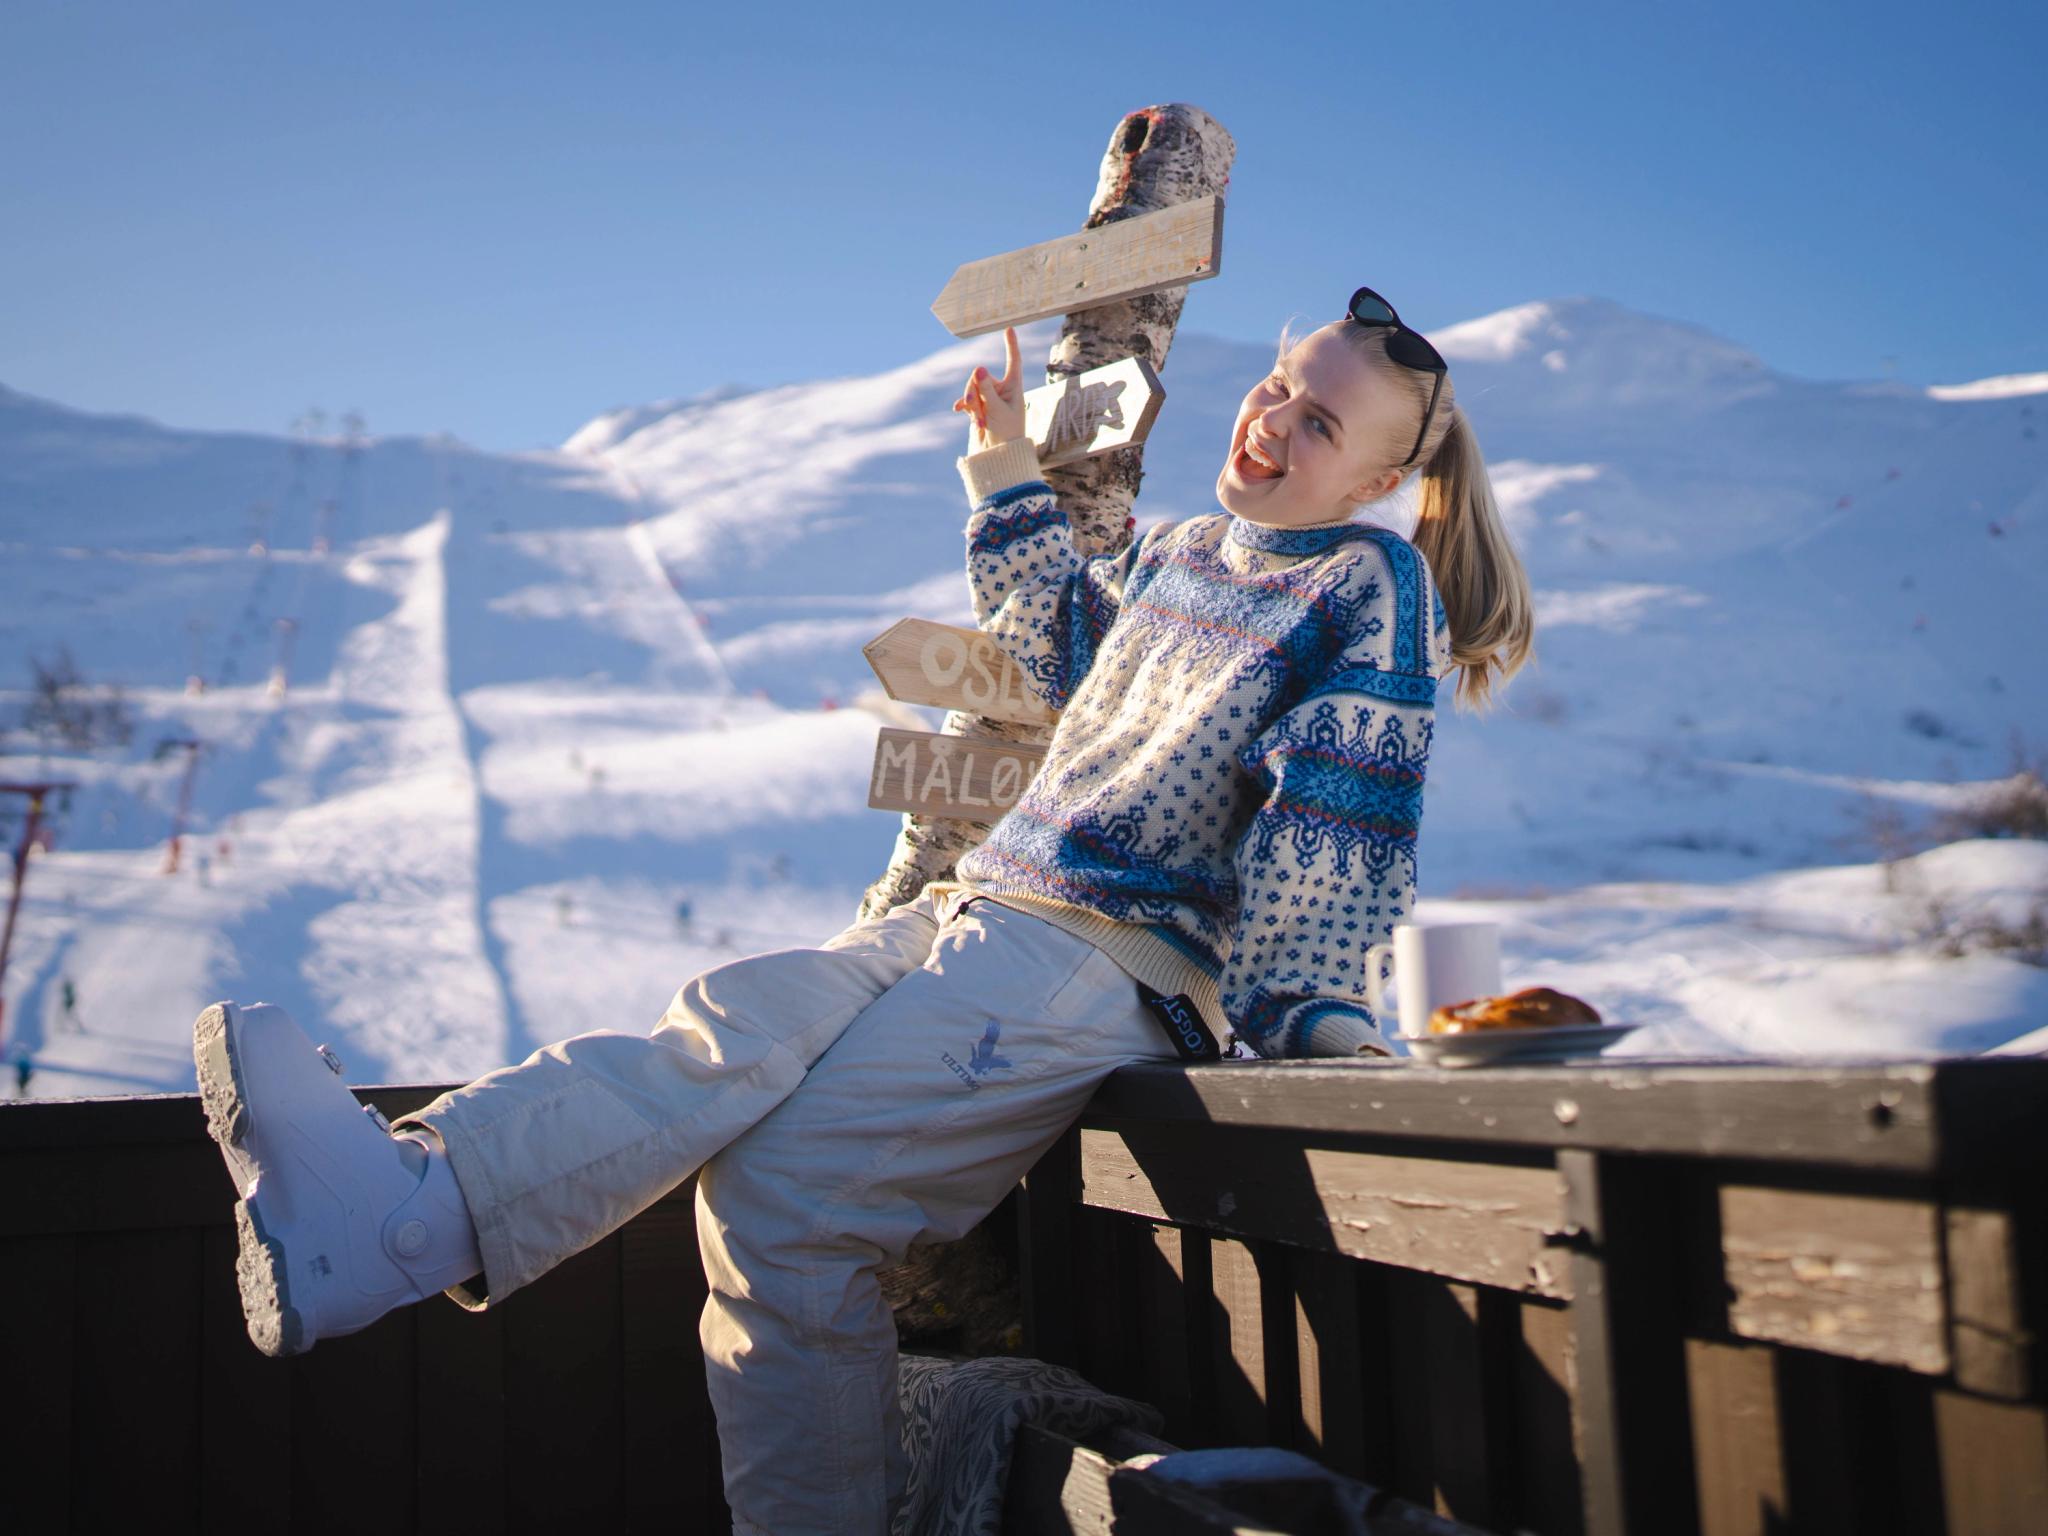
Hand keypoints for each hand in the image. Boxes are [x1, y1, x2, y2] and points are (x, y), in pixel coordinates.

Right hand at [952, 325, 1027, 453]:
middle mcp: (1002, 390)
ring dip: (972, 403)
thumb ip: (986, 390)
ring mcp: (989, 399)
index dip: (1011, 345)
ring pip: (972, 388)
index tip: (1008, 328)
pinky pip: (967, 400)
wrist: (997, 458)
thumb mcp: (996, 411)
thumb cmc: (1006, 435)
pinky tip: (958, 410)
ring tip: (978, 420)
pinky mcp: (978, 409)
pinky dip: (965, 406)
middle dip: (974, 390)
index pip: (1013, 361)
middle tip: (975, 407)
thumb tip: (978, 368)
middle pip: (981, 377)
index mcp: (1014, 388)